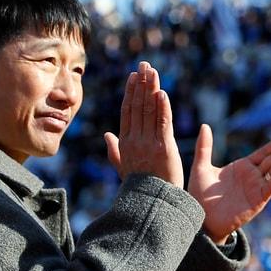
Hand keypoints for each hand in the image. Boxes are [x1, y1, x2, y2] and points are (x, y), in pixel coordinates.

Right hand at [103, 61, 184, 188]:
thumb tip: (107, 135)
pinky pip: (162, 123)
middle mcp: (135, 140)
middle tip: (145, 65)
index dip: (131, 92)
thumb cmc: (139, 188)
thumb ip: (114, 151)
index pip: (127, 112)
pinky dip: (162, 107)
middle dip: (141, 84)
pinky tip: (162, 93)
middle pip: (138, 106)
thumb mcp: (123, 168)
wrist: (152, 204)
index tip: (134, 76)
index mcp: (125, 143)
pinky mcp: (164, 148)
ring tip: (153, 72)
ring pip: (149, 111)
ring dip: (152, 89)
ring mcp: (148, 144)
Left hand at [189, 125, 270, 242]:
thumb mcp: (201, 167)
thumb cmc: (200, 196)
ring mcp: (256, 189)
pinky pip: (268, 188)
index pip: (264, 153)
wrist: (199, 218)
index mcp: (243, 167)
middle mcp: (252, 177)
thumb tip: (205, 125)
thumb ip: (204, 147)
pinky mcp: (256, 202)